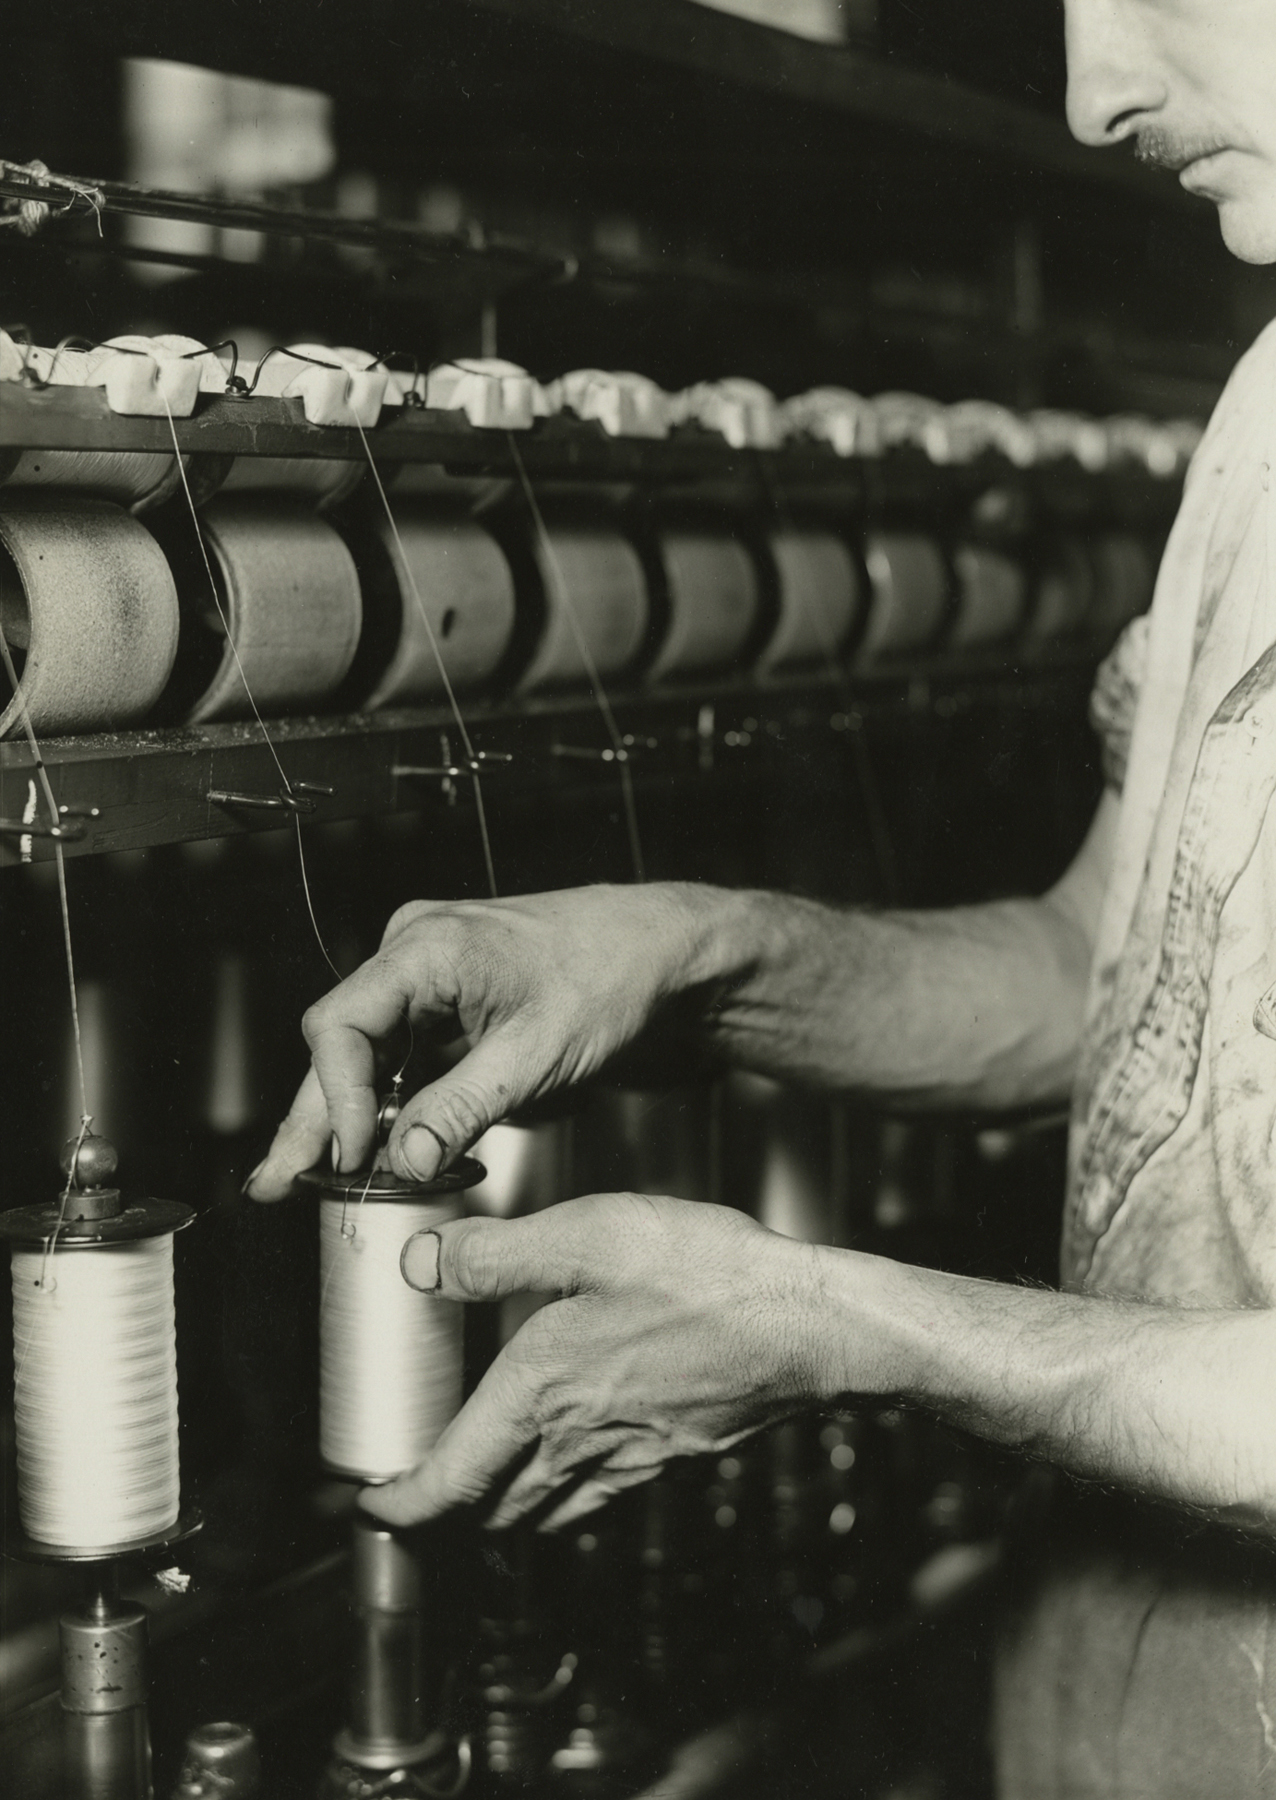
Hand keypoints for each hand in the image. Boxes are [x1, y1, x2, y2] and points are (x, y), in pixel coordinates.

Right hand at [246, 884, 720, 1198]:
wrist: (662, 951)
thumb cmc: (611, 978)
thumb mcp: (538, 1055)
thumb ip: (462, 1107)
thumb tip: (402, 1161)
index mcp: (426, 947)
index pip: (341, 1026)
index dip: (334, 1100)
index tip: (350, 1159)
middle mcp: (413, 950)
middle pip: (341, 1042)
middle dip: (313, 1117)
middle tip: (275, 1183)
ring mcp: (427, 970)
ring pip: (365, 1050)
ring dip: (344, 1113)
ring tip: (305, 1177)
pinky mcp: (447, 995)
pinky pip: (399, 1049)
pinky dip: (386, 1097)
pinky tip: (371, 1144)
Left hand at [358, 1192, 825, 1530]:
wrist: (810, 1324)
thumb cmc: (708, 1275)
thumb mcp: (590, 1235)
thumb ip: (497, 1254)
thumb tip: (420, 1267)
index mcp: (542, 1390)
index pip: (450, 1482)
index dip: (399, 1506)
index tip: (369, 1505)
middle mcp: (578, 1440)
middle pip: (489, 1513)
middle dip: (442, 1516)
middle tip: (412, 1493)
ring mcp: (630, 1458)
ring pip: (541, 1513)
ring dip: (497, 1512)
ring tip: (475, 1482)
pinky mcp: (672, 1455)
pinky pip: (595, 1498)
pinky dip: (558, 1497)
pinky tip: (568, 1459)